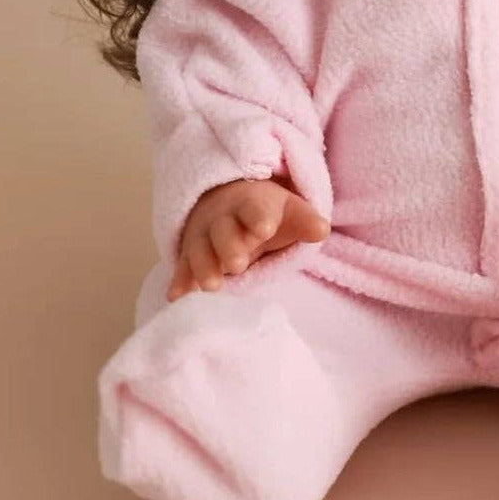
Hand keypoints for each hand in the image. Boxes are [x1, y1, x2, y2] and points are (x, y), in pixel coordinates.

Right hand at [167, 176, 329, 301]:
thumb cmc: (267, 213)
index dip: (260, 218)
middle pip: (224, 231)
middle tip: (238, 264)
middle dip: (230, 247)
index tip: (265, 229)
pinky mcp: (190, 253)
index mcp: (251, 204)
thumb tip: (321, 230)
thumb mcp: (290, 211)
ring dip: (205, 267)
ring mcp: (203, 236)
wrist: (226, 202)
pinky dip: (180, 281)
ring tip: (212, 287)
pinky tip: (176, 297)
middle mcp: (223, 219)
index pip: (255, 209)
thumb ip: (306, 221)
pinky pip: (183, 266)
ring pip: (201, 250)